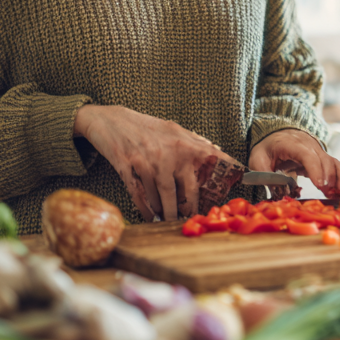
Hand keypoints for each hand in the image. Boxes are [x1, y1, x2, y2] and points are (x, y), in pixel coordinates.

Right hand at [74, 104, 238, 221]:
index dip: (221, 179)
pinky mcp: (127, 169)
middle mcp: (168, 153)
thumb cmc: (144, 127)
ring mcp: (147, 162)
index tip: (229, 193)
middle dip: (188, 209)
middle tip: (189, 218)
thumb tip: (215, 149)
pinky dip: (146, 210)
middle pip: (185, 191)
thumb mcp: (171, 128)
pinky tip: (149, 215)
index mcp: (183, 143)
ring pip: (162, 198)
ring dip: (165, 212)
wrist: (110, 120)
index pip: (210, 162)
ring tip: (168, 219)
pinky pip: (140, 197)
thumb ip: (194, 140)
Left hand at [249, 128, 339, 197]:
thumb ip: (263, 173)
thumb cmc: (267, 148)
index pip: (308, 155)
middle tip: (335, 194)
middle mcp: (311, 147)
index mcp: (293, 144)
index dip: (316, 169)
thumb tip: (273, 190)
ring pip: (337, 163)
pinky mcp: (325, 161)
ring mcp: (320, 153)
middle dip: (333, 178)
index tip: (320, 184)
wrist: (277, 134)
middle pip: (326, 160)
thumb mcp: (257, 158)